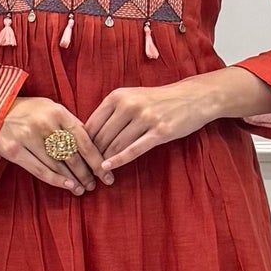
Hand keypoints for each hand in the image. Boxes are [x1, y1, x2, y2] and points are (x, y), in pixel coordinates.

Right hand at [0, 96, 114, 193]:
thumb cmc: (27, 110)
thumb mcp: (50, 108)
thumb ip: (69, 124)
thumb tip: (92, 143)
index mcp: (58, 112)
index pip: (84, 139)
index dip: (96, 159)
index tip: (106, 172)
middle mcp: (45, 124)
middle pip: (72, 155)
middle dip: (86, 173)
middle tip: (94, 184)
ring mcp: (28, 137)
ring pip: (57, 165)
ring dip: (72, 180)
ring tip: (82, 189)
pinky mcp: (14, 150)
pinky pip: (39, 170)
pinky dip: (55, 180)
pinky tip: (67, 186)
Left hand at [82, 77, 223, 172]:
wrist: (193, 97)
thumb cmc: (159, 100)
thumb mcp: (132, 97)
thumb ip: (112, 112)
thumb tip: (89, 134)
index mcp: (118, 96)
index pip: (92, 123)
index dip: (82, 142)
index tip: (77, 157)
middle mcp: (129, 105)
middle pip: (102, 136)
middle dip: (92, 156)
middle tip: (84, 171)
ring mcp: (145, 118)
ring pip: (116, 144)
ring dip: (104, 161)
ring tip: (96, 174)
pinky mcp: (159, 131)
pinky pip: (134, 149)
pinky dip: (119, 160)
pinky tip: (108, 168)